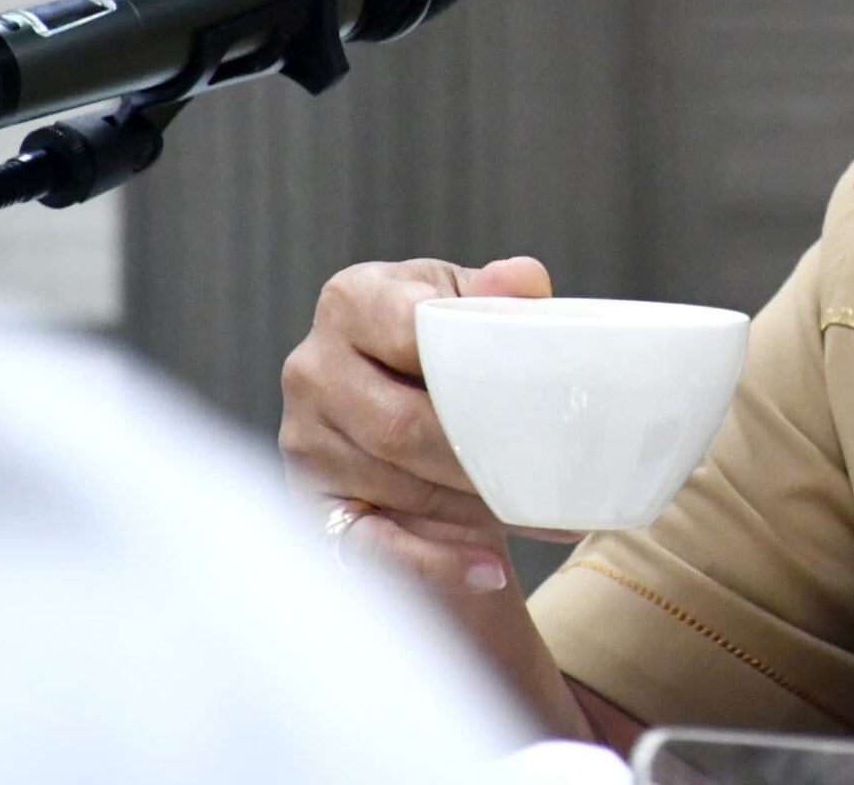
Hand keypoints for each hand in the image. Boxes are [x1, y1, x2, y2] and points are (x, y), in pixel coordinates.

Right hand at [280, 254, 575, 594]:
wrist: (406, 399)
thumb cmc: (442, 347)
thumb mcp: (465, 305)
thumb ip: (496, 293)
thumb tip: (522, 282)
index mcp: (351, 302)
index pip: (406, 328)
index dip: (468, 362)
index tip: (527, 391)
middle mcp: (312, 369)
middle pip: (402, 425)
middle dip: (480, 456)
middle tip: (549, 475)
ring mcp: (305, 441)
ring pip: (398, 486)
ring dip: (474, 507)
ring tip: (542, 514)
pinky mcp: (312, 504)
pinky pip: (374, 546)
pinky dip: (437, 561)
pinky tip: (489, 570)